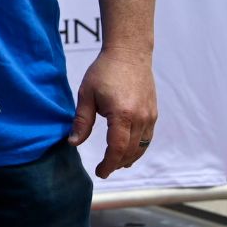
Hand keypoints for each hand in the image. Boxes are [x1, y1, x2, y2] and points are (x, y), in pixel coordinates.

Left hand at [68, 46, 156, 177]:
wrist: (129, 54)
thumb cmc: (104, 71)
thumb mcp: (86, 94)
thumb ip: (82, 121)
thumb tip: (73, 143)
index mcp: (122, 115)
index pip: (117, 148)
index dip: (108, 163)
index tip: (100, 172)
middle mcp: (140, 118)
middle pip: (130, 151)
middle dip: (117, 163)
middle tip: (104, 170)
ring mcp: (150, 116)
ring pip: (141, 147)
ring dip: (129, 158)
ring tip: (115, 163)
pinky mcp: (153, 113)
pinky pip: (147, 138)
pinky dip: (138, 148)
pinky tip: (128, 150)